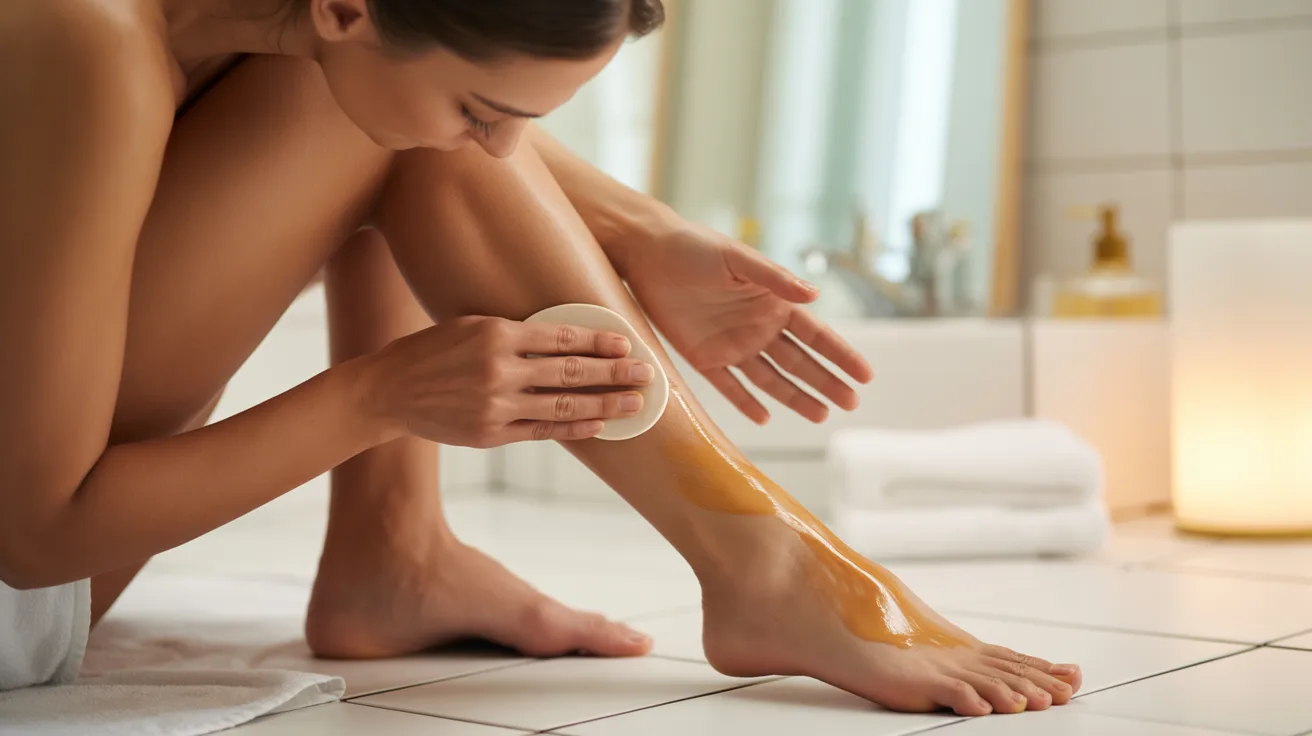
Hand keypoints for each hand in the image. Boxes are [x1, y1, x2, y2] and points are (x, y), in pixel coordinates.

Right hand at [368, 316, 652, 446]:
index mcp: (496, 335)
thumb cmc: (434, 350)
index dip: (598, 341)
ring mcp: (496, 406)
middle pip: (571, 372)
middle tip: (648, 374)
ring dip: (605, 405)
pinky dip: (574, 428)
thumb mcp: (471, 324)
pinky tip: (599, 424)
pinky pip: (542, 431)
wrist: (390, 390)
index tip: (627, 343)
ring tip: (635, 404)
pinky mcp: (491, 434)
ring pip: (563, 406)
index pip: (561, 337)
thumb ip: (515, 332)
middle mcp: (499, 371)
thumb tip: (566, 336)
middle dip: (615, 374)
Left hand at [625, 222, 872, 423]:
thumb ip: (775, 279)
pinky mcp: (703, 358)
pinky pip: (729, 387)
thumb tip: (814, 295)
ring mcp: (732, 345)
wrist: (648, 253)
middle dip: (827, 383)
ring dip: (796, 398)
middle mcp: (758, 327)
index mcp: (773, 303)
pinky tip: (765, 418)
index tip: (865, 376)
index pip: (816, 335)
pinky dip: (746, 403)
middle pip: (800, 363)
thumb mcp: (737, 259)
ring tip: (821, 416)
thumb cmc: (696, 247)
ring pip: (772, 379)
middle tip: (851, 404)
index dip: (840, 355)